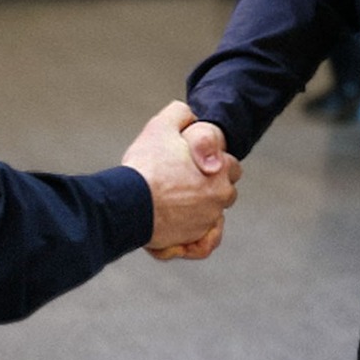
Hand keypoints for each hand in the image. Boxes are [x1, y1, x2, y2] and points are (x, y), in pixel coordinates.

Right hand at [147, 120, 242, 259]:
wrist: (128, 202)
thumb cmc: (146, 165)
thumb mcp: (161, 125)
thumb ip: (181, 114)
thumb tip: (191, 116)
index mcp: (221, 169)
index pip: (231, 164)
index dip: (211, 160)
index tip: (192, 162)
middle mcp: (220, 197)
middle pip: (224, 190)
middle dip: (209, 186)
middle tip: (181, 181)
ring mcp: (207, 221)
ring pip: (211, 216)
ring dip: (199, 210)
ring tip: (173, 204)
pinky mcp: (193, 241)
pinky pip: (203, 244)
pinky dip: (196, 240)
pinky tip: (181, 230)